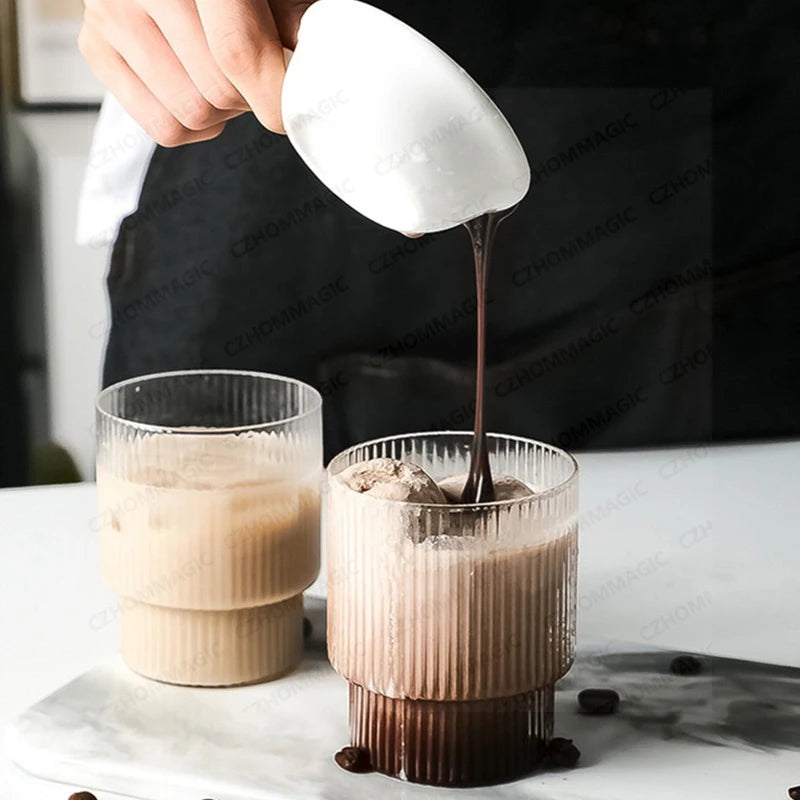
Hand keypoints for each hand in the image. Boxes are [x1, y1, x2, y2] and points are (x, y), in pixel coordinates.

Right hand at [79, 0, 313, 145]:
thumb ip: (292, 21)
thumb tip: (313, 77)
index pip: (238, 53)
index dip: (273, 95)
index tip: (290, 108)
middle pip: (219, 92)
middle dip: (247, 97)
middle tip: (251, 75)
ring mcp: (112, 14)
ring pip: (191, 115)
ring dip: (221, 112)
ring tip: (222, 78)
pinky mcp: (95, 46)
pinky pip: (163, 128)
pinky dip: (192, 125)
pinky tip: (196, 90)